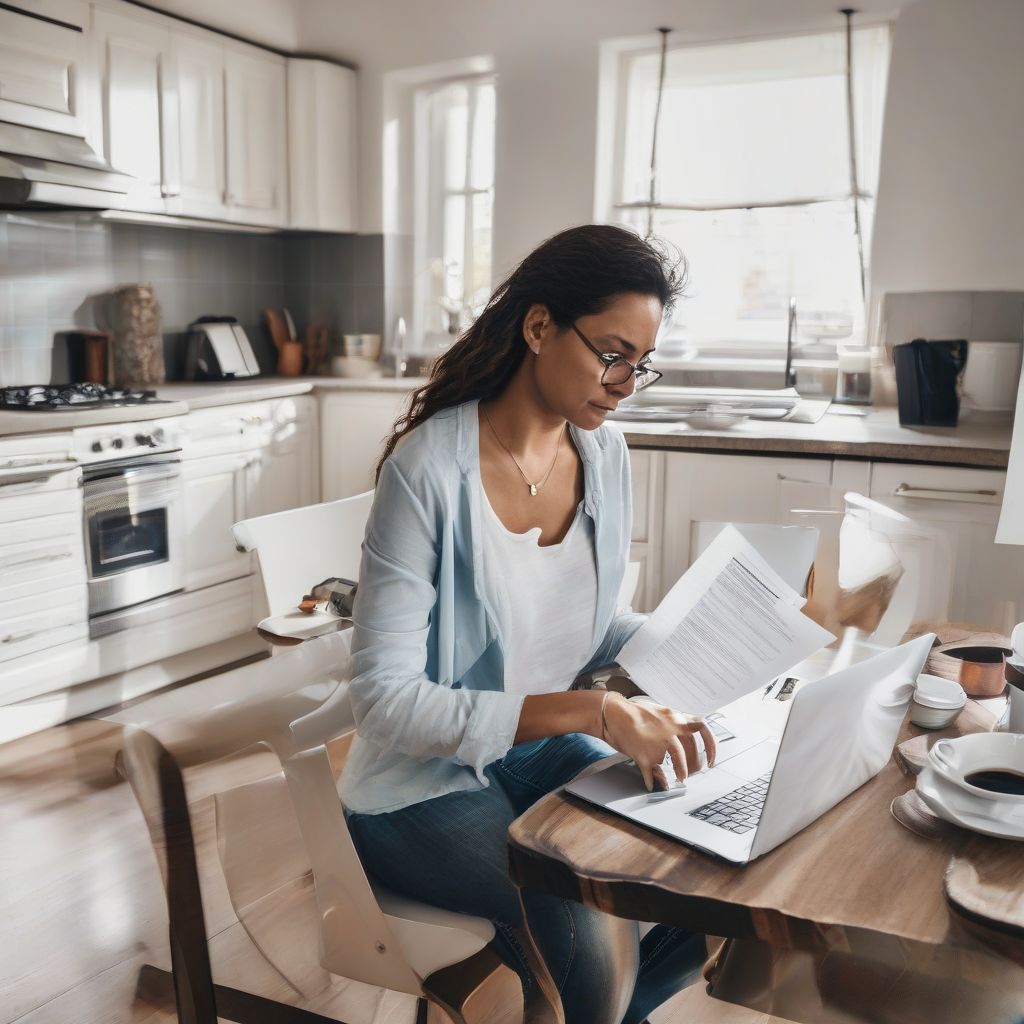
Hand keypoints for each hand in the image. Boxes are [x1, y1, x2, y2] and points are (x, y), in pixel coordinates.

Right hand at [602, 694, 716, 791]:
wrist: (611, 713)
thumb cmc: (633, 713)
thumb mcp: (658, 714)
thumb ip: (673, 727)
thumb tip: (681, 745)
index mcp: (674, 717)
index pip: (703, 727)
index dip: (711, 745)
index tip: (711, 758)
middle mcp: (670, 728)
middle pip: (692, 749)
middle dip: (695, 763)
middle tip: (693, 770)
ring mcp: (658, 742)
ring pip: (678, 759)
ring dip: (682, 771)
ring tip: (680, 778)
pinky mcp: (645, 754)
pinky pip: (652, 773)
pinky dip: (652, 781)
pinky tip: (651, 784)